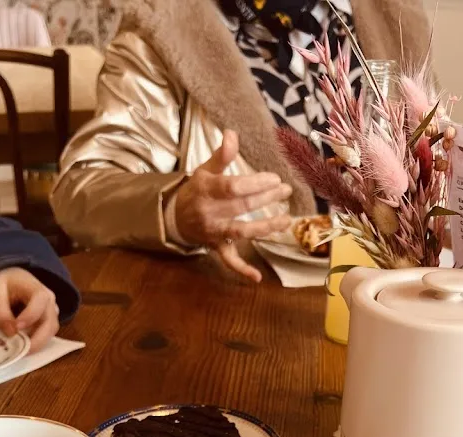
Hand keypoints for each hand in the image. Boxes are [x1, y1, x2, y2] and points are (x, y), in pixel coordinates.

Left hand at [0, 267, 59, 350]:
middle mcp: (50, 303)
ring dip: (37, 344)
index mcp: (38, 290)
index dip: (29, 317)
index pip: (39, 304)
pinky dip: (36, 343)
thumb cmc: (7, 283)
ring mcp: (52, 313)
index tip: (16, 328)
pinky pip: (46, 336)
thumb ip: (1, 310)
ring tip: (20, 350)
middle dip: (36, 340)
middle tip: (21, 351)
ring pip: (50, 333)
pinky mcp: (49, 322)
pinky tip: (23, 346)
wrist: (15, 279)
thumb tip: (10, 333)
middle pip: (50, 324)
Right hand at [174, 129, 291, 282]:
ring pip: (241, 231)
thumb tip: (232, 133)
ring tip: (286, 220)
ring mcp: (214, 232)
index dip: (255, 183)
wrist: (176, 217)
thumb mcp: (205, 170)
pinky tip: (257, 277)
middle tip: (286, 190)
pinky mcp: (217, 247)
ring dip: (265, 228)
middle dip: (267, 198)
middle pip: (242, 206)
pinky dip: (242, 270)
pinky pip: (229, 261)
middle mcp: (210, 213)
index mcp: (206, 190)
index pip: (233, 187)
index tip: (274, 177)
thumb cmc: (197, 190)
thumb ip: (221, 155)